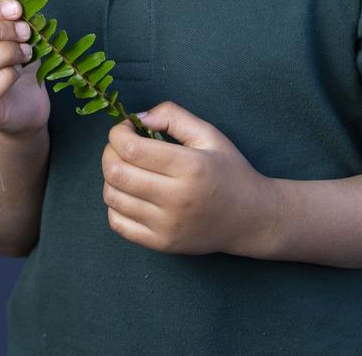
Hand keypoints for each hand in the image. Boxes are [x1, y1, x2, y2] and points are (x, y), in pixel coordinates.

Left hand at [101, 101, 280, 255]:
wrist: (251, 218)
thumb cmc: (228, 170)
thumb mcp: (208, 133)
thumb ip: (172, 116)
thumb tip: (137, 118)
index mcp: (189, 167)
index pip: (131, 149)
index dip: (118, 133)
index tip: (127, 128)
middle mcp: (176, 199)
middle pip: (116, 173)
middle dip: (109, 152)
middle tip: (123, 146)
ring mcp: (167, 226)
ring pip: (112, 197)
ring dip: (111, 177)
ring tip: (128, 168)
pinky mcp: (162, 245)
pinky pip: (118, 224)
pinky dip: (115, 204)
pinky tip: (131, 192)